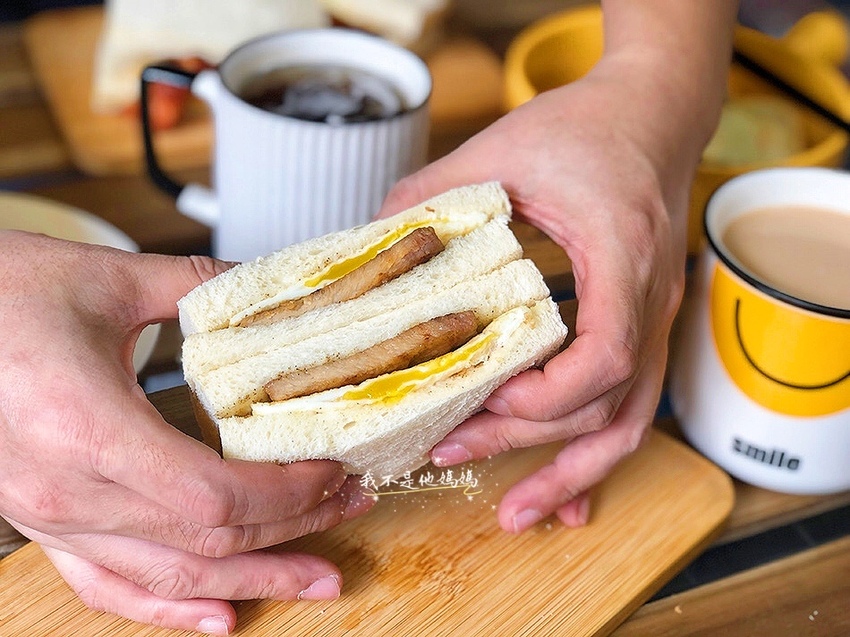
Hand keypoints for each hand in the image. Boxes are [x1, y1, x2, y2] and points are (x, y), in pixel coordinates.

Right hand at [0, 231, 373, 633]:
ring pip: (167, 577)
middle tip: (351, 516)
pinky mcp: (41, 522)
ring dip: (249, 581)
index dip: (287, 495)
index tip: (335, 470)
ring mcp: (50, 517)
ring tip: (313, 581)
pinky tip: (218, 619)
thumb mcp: (108, 281)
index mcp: (89, 430)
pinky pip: (107, 587)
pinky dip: (166, 609)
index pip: (214, 499)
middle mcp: (68, 491)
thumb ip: (200, 289)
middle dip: (290, 535)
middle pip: (205, 544)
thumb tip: (269, 292)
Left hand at [379, 57, 700, 533]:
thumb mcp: (503, 149)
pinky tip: (567, 493)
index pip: (604, 356)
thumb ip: (432, 194)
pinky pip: (630, 403)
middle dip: (528, 443)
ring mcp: (654, 317)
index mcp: (621, 255)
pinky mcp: (642, 323)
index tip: (480, 399)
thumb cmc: (590, 124)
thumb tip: (368, 243)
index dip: (542, 396)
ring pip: (628, 422)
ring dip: (572, 473)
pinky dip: (594, 451)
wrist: (656, 110)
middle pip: (605, 405)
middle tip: (452, 455)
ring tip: (518, 514)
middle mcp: (649, 298)